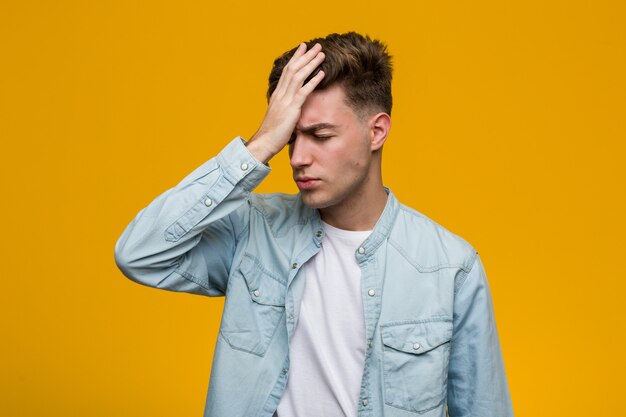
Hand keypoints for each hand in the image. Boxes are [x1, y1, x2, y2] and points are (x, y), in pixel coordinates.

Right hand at [247, 42, 325, 163]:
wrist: (264, 143)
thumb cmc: (272, 133)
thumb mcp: (280, 116)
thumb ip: (286, 108)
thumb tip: (293, 107)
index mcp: (278, 94)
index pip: (287, 71)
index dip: (296, 58)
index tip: (303, 48)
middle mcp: (281, 94)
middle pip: (293, 69)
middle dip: (305, 56)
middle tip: (315, 45)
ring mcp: (286, 100)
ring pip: (299, 76)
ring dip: (311, 63)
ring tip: (321, 54)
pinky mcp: (291, 109)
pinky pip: (303, 91)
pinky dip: (313, 81)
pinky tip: (321, 73)